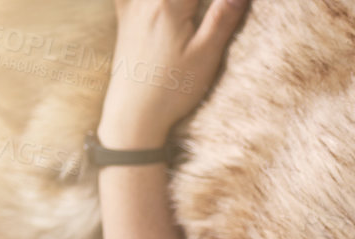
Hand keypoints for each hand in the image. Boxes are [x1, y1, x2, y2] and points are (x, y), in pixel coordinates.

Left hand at [97, 0, 248, 148]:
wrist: (134, 111)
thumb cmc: (173, 88)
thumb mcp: (206, 55)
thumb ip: (222, 18)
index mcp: (170, 4)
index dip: (218, 1)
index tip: (230, 6)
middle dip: (200, 3)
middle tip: (218, 10)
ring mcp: (132, 6)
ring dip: (181, 3)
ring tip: (195, 12)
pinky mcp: (124, 16)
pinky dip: (144, 1)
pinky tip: (156, 7)